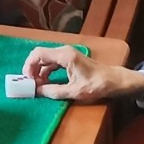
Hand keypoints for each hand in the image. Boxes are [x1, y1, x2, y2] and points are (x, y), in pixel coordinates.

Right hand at [22, 45, 143, 103]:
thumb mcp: (74, 91)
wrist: (115, 80)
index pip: (38, 54)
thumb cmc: (97, 84)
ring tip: (38, 86)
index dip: (29, 66)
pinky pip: (52, 63)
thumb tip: (36, 92)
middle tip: (31, 84)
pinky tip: (47, 83)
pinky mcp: (70, 59)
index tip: (28, 81)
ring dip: (39, 71)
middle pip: (39, 55)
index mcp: (64, 56)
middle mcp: (64, 51)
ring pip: (45, 59)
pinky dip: (46, 72)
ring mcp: (67, 54)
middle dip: (32, 69)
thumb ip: (54, 91)